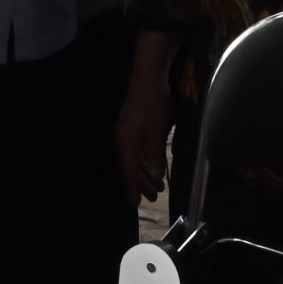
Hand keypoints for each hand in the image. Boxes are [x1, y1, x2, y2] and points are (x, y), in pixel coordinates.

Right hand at [115, 69, 171, 204]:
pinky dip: (145, 161)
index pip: (128, 171)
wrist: (148, 78)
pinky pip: (137, 151)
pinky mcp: (132, 127)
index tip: (134, 204)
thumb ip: (156, 155)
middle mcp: (123, 140)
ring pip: (135, 159)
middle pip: (131, 167)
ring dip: (146, 173)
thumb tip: (155, 176)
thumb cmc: (154, 105)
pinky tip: (154, 166)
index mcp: (126, 143)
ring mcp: (127, 133)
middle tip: (154, 197)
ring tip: (159, 186)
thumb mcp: (158, 131)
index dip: (132, 188)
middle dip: (142, 183)